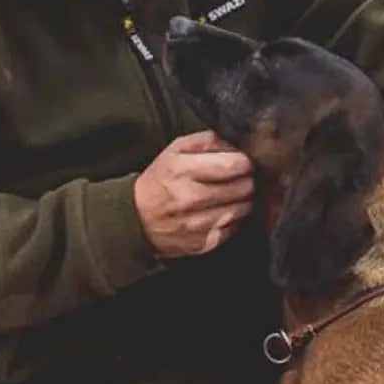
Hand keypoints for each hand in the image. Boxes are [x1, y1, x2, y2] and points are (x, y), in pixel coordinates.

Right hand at [134, 131, 254, 257]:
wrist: (137, 219)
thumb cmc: (160, 180)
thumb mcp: (176, 150)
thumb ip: (208, 140)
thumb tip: (236, 143)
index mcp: (183, 170)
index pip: (234, 164)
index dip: (245, 161)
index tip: (242, 161)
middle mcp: (191, 198)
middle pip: (244, 187)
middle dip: (246, 179)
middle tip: (238, 178)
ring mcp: (198, 224)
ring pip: (244, 208)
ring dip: (242, 199)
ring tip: (230, 194)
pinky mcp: (203, 243)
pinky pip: (235, 227)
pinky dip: (234, 218)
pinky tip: (222, 211)